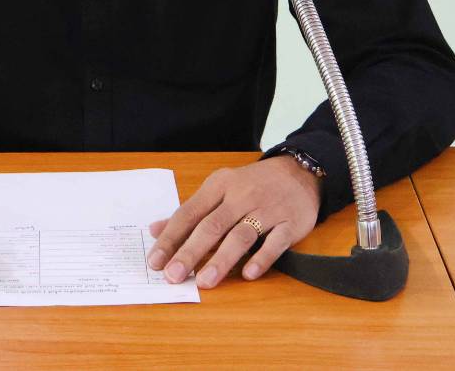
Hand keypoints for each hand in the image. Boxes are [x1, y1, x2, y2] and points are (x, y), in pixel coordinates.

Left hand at [146, 157, 319, 287]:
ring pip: (241, 235)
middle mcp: (241, 196)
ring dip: (222, 259)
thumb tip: (154, 230)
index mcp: (219, 186)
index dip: (171, 238)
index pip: (189, 213)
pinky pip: (275, 242)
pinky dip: (262, 258)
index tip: (155, 262)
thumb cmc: (253, 185)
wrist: (300, 172)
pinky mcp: (291, 223)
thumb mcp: (219, 189)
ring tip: (204, 281)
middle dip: (190, 252)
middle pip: (212, 226)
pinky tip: (248, 274)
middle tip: (173, 276)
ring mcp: (267, 209)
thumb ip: (189, 212)